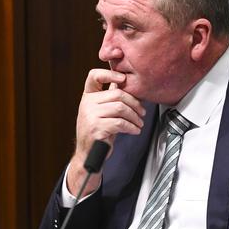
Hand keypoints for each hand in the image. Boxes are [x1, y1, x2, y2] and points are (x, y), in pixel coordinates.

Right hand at [67, 69, 145, 194]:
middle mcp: (86, 104)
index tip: (123, 78)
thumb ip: (110, 97)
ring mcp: (90, 116)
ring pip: (121, 108)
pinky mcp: (96, 128)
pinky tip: (135, 130)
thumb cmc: (99, 131)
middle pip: (117, 94)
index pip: (94, 76)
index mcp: (88, 96)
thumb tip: (125, 82)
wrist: (89, 154)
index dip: (109, 74)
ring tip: (139, 123)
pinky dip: (132, 127)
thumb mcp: (102, 111)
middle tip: (142, 112)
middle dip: (134, 103)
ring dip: (135, 117)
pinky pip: (120, 123)